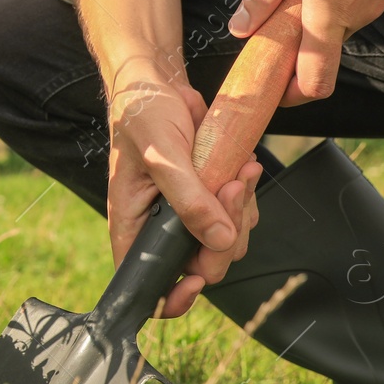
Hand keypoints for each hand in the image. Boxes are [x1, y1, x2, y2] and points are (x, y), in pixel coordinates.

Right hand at [106, 57, 262, 316]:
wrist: (159, 86)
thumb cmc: (144, 117)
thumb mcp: (162, 156)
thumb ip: (188, 199)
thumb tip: (220, 239)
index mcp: (134, 227)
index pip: (148, 284)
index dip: (174, 297)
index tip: (198, 280)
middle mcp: (161, 228)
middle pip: (202, 265)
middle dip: (225, 235)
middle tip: (231, 190)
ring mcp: (189, 214)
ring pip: (228, 241)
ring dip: (242, 208)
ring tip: (238, 170)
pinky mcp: (212, 197)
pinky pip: (241, 215)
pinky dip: (248, 193)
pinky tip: (244, 165)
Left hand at [229, 0, 383, 104]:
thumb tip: (241, 30)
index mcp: (330, 9)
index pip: (315, 81)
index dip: (287, 93)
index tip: (262, 85)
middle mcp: (360, 14)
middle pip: (320, 52)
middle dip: (290, 42)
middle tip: (264, 10)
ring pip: (335, 24)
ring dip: (310, 11)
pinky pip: (352, 2)